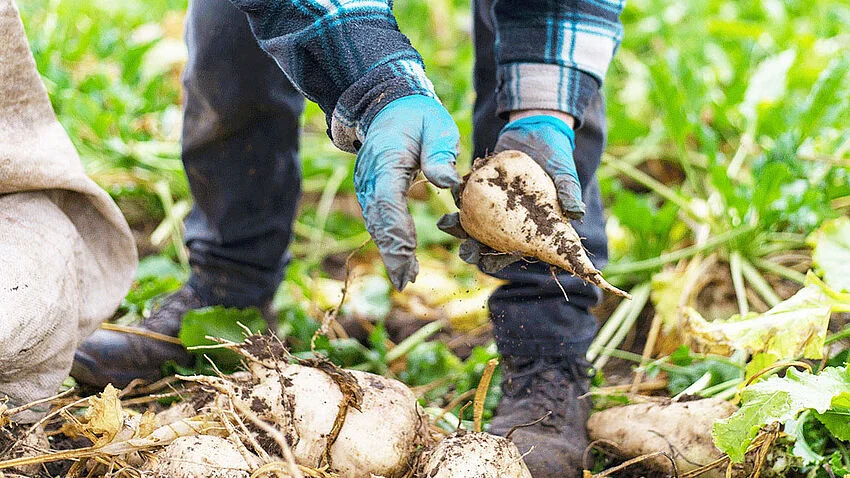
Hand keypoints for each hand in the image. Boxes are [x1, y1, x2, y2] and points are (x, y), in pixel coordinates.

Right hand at [355, 95, 460, 289]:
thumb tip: (448, 181)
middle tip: (405, 280)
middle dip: (392, 251)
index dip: (397, 228)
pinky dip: (390, 243)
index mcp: (386, 160)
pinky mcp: (372, 193)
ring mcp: (368, 186)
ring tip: (406, 278)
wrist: (389, 106)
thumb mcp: (436, 127)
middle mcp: (370, 177)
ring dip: (390, 252)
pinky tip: (404, 262)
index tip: (408, 252)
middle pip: (378, 220)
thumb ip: (440, 153)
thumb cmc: (418, 118)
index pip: (388, 200)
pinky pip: (379, 222)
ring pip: (376, 225)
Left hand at [438, 113, 583, 272]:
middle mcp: (507, 217)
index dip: (499, 260)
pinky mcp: (480, 182)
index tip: (488, 263)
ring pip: (472, 221)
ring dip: (458, 226)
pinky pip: (465, 194)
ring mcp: (491, 200)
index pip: (513, 249)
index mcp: (528, 224)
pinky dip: (458, 196)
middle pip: (487, 241)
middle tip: (466, 251)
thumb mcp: (564, 171)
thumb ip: (569, 191)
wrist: (536, 126)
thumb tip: (577, 214)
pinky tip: (450, 197)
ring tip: (448, 225)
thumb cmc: (555, 153)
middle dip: (473, 250)